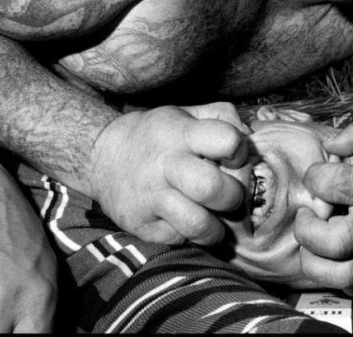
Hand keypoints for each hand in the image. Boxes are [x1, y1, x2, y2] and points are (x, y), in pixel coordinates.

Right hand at [90, 104, 248, 244]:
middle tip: (229, 196)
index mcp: (181, 133)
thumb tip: (251, 139)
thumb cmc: (157, 136)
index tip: (233, 157)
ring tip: (214, 218)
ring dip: (217, 227)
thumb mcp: (186, 113)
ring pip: (200, 225)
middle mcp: (165, 165)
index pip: (227, 140)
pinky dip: (192, 236)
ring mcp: (151, 198)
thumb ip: (223, 118)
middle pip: (215, 189)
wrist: (100, 156)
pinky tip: (187, 220)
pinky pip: (181, 240)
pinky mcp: (142, 227)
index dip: (239, 151)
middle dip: (234, 196)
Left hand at [294, 124, 352, 295]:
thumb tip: (328, 145)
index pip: (330, 184)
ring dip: (317, 263)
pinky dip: (339, 278)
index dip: (314, 177)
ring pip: (343, 276)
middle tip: (309, 217)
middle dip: (306, 231)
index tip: (318, 176)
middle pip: (332, 242)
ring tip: (316, 245)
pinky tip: (338, 257)